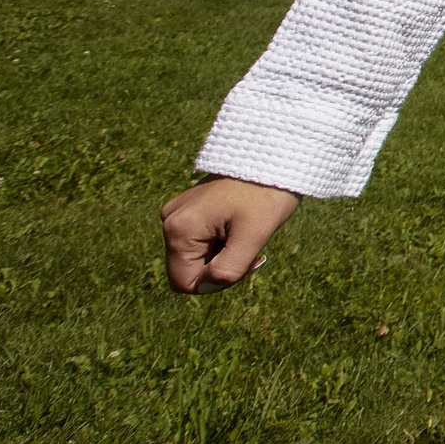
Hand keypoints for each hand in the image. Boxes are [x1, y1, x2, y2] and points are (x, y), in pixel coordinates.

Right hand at [160, 177, 298, 294]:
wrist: (274, 157)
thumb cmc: (267, 195)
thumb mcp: (253, 237)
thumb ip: (228, 269)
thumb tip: (205, 286)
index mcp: (179, 229)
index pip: (185, 283)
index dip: (216, 284)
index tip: (246, 261)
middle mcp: (170, 220)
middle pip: (190, 270)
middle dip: (222, 267)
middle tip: (251, 247)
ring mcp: (178, 213)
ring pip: (197, 257)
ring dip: (224, 254)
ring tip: (246, 231)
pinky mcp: (190, 209)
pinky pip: (200, 240)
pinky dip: (222, 241)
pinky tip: (240, 225)